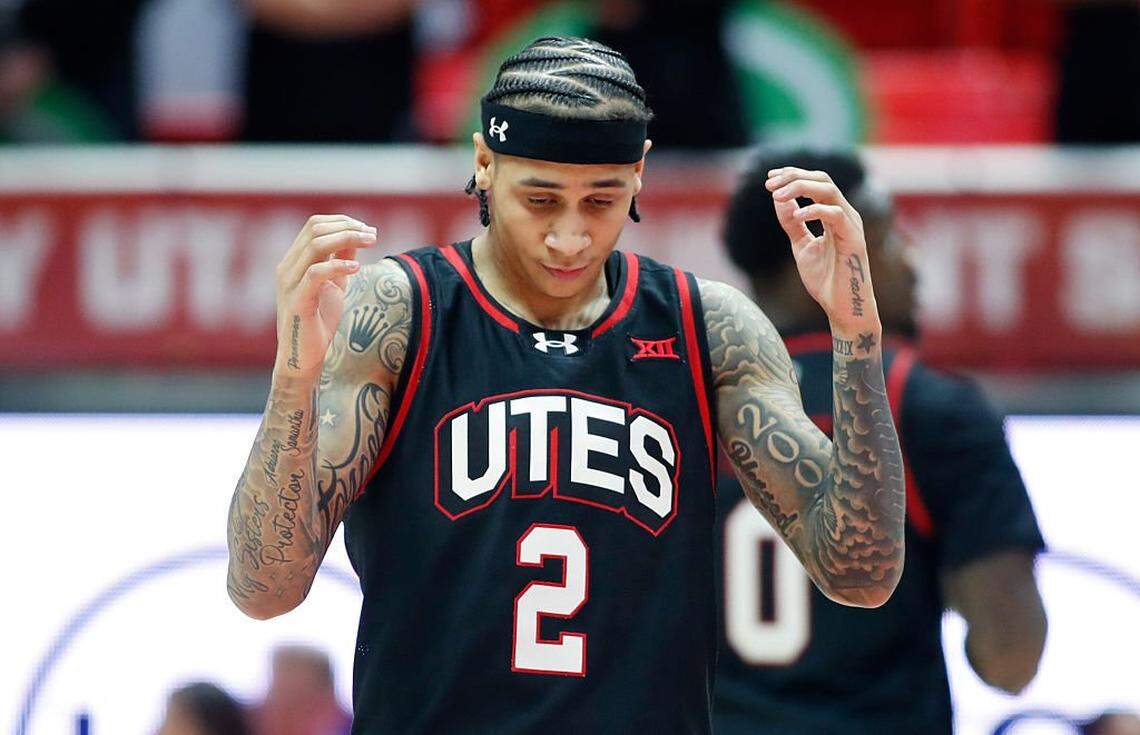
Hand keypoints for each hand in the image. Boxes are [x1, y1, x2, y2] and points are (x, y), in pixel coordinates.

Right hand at [273, 214, 376, 377]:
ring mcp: (290, 283)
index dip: (342, 221)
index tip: (368, 229)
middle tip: (373, 235)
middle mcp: (288, 267)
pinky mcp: (297, 301)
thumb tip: (357, 237)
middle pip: (315, 229)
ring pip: (315, 245)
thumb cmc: (320, 322)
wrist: (305, 358)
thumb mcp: (335, 284)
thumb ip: (341, 260)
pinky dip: (338, 266)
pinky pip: (315, 274)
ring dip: (347, 239)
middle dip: (348, 227)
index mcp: (295, 261)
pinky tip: (357, 268)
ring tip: (371, 242)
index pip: (314, 225)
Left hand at [766, 167, 879, 335]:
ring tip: (777, 196)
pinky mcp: (854, 239)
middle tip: (769, 184)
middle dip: (794, 176)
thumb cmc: (826, 279)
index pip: (816, 182)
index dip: (792, 176)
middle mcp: (845, 214)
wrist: (842, 308)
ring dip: (800, 188)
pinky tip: (797, 214)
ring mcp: (851, 225)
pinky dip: (814, 210)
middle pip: (822, 179)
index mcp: (834, 214)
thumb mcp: (801, 246)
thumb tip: (778, 199)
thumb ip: (792, 223)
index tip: (769, 179)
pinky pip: (836, 214)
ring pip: (829, 190)